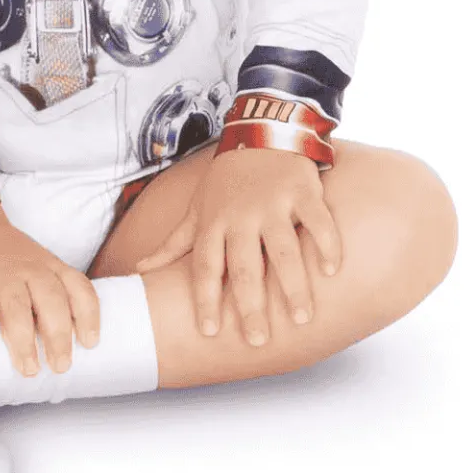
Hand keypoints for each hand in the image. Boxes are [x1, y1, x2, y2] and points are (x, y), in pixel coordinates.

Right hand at [0, 223, 101, 377]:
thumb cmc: (12, 268)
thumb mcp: (40, 273)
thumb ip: (53, 301)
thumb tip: (67, 352)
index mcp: (52, 269)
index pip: (78, 288)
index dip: (88, 315)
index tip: (90, 343)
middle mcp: (30, 268)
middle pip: (50, 299)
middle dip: (58, 335)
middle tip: (60, 366)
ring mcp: (0, 272)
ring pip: (16, 304)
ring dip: (24, 338)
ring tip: (29, 367)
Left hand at [134, 147, 341, 343]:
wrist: (259, 132)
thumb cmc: (226, 181)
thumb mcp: (196, 209)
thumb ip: (173, 243)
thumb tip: (139, 268)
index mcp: (214, 222)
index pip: (205, 267)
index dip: (205, 298)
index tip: (208, 331)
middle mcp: (241, 215)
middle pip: (244, 265)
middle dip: (250, 304)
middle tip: (258, 340)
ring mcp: (273, 203)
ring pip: (283, 249)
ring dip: (293, 284)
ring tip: (302, 318)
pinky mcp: (302, 191)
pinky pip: (317, 221)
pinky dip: (326, 244)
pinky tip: (331, 270)